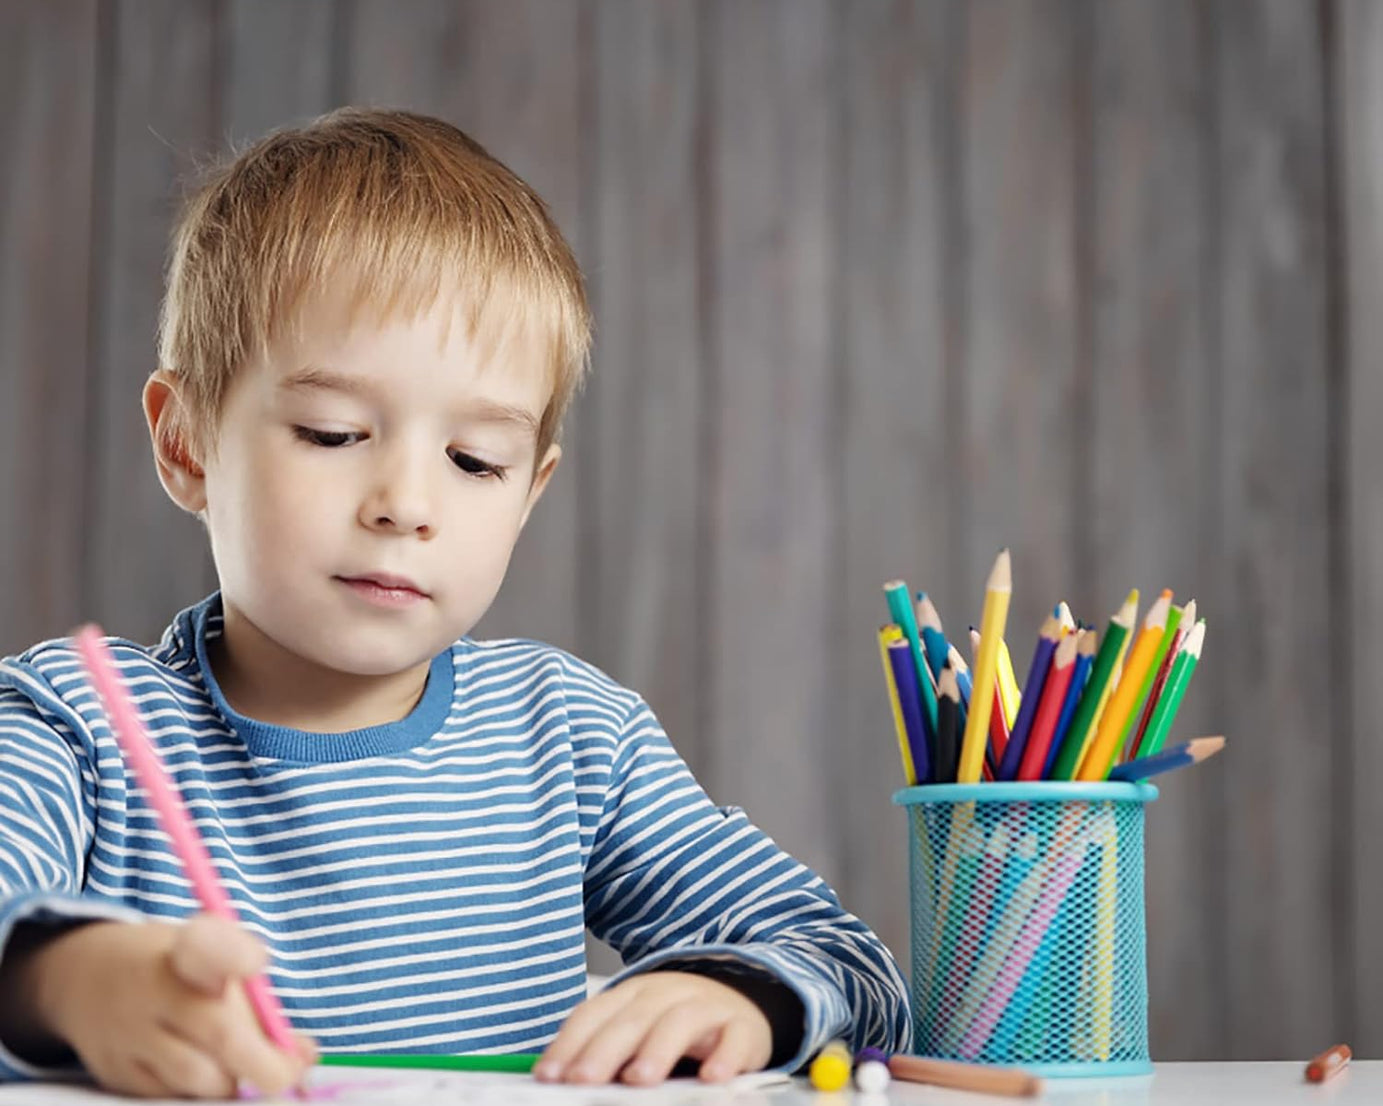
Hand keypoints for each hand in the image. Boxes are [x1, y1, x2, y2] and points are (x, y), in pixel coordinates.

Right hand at [23, 914, 314, 1097]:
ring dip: (231, 1081)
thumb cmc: (176, 971)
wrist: (86, 976)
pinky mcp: (114, 1072)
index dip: (235, 954)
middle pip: (217, 1031)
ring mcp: (129, 1034)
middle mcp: (153, 990)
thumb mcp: (213, 957)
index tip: (257, 964)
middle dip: (264, 1062)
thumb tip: (305, 1054)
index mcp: (186, 949)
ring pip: (197, 1077)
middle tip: (289, 1073)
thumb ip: (259, 999)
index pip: (210, 945)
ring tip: (238, 1067)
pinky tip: (203, 1074)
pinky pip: (168, 1096)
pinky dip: (196, 1093)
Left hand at [534, 970, 773, 1085]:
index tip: (549, 1075)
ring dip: (658, 1049)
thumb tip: (563, 1080)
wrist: (739, 1006)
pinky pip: (736, 1037)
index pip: (595, 1013)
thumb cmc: (677, 1027)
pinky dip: (725, 1056)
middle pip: (633, 1017)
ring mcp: (708, 1006)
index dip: (570, 1043)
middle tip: (583, 1080)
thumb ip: (606, 1051)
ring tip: (639, 1080)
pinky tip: (712, 1078)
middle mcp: (668, 994)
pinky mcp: (743, 1027)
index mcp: (633, 994)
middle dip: (604, 1049)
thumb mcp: (637, 1030)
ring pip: (681, 1020)